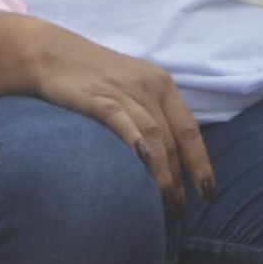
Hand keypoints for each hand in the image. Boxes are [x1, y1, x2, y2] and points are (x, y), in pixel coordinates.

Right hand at [21, 20, 216, 210]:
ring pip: (152, 133)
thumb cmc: (96, 76)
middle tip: (179, 209)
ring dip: (161, 170)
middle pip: (171, 138)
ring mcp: (122, 89)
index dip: (201, 163)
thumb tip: (172, 158)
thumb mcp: (134, 87)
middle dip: (179, 177)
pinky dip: (133, 140)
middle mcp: (148, 86)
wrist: (54, 54)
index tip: (208, 192)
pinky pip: (120, 119)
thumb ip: (154, 114)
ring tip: (164, 201)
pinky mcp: (96, 95)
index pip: (190, 130)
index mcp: (162, 84)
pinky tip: (141, 161)